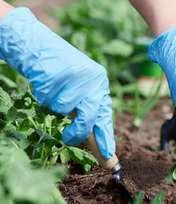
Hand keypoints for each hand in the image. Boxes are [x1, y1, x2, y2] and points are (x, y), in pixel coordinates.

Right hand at [0, 8, 114, 158]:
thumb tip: (92, 139)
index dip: (105, 137)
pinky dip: (44, 94)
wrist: (38, 46)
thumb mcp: (78, 89)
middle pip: (90, 116)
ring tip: (53, 88)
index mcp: (101, 84)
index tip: (109, 157)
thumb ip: (86, 110)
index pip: (105, 116)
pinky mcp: (60, 73)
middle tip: (68, 139)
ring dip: (55, 104)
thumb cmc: (58, 72)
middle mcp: (95, 79)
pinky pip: (49, 98)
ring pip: (65, 107)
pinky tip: (45, 81)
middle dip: (78, 132)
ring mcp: (78, 76)